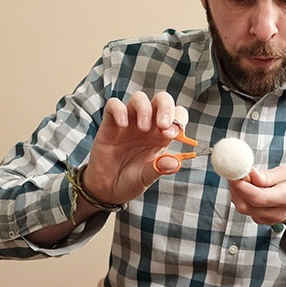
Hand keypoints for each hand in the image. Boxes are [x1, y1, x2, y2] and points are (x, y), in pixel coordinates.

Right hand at [80, 91, 188, 205]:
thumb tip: (174, 162)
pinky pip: (114, 104)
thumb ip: (160, 169)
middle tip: (163, 125)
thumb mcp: (147, 177)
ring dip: (144, 109)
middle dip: (166, 107)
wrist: (106, 188)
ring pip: (139, 98)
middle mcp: (148, 124)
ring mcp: (129, 121)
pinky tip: (122, 125)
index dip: (179, 118)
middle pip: (161, 99)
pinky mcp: (110, 123)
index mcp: (161, 135)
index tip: (172, 134)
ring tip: (143, 128)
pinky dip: (119, 110)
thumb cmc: (130, 180)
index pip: (177, 115)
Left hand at [227, 165, 285, 225]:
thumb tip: (249, 174)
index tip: (233, 174)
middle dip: (235, 189)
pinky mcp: (265, 221)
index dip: (241, 186)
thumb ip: (267, 175)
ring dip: (237, 194)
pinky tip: (247, 189)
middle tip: (234, 174)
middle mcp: (277, 212)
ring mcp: (270, 219)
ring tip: (242, 179)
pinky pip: (248, 211)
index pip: (257, 197)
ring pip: (244, 209)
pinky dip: (242, 199)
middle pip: (247, 205)